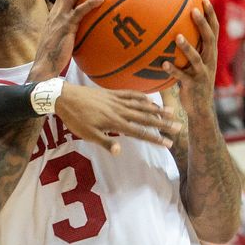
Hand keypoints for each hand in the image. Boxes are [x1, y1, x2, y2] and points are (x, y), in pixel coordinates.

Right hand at [29, 0, 103, 79]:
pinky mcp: (65, 27)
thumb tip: (86, 31)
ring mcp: (60, 19)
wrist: (44, 67)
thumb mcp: (62, 40)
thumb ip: (72, 32)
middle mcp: (56, 13)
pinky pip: (79, 12)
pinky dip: (90, 4)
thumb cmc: (54, 58)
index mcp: (55, 14)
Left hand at [56, 84, 180, 153]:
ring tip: (171, 111)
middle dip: (163, 123)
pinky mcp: (111, 93)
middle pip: (145, 117)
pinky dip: (142, 97)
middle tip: (179, 126)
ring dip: (157, 108)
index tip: (168, 143)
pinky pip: (130, 94)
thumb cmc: (75, 119)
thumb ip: (105, 142)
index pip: (139, 132)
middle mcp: (119, 110)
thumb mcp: (87, 134)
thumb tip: (120, 151)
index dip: (155, 138)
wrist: (65, 96)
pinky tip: (149, 99)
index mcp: (115, 122)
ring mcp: (116, 100)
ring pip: (141, 104)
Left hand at [162, 0, 218, 118]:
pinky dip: (174, 70)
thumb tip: (166, 34)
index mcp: (210, 54)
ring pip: (197, 58)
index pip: (214, 30)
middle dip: (203, 24)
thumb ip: (184, 51)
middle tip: (193, 10)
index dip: (211, 15)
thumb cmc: (192, 83)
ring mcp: (202, 73)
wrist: (200, 109)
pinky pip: (182, 77)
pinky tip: (163, 64)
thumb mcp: (191, 65)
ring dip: (187, 47)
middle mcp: (209, 61)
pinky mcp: (193, 86)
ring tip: (177, 37)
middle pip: (209, 39)